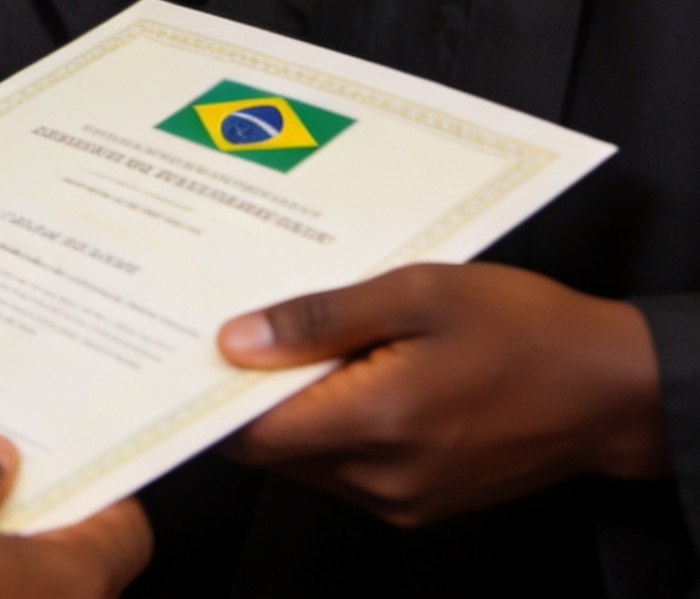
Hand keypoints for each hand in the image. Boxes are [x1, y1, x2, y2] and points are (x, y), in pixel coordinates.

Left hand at [219, 263, 669, 525]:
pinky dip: (330, 418)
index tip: (184, 344)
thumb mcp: (415, 294)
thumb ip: (319, 319)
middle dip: (247, 388)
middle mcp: (383, 481)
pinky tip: (340, 362)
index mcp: (377, 426)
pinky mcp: (421, 498)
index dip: (211, 391)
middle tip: (230, 316)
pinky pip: (346, 463)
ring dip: (292, 402)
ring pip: (307, 456)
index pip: (254, 432)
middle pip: (273, 445)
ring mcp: (403, 499)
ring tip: (291, 328)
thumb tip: (234, 341)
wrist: (610, 389)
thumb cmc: (522, 330)